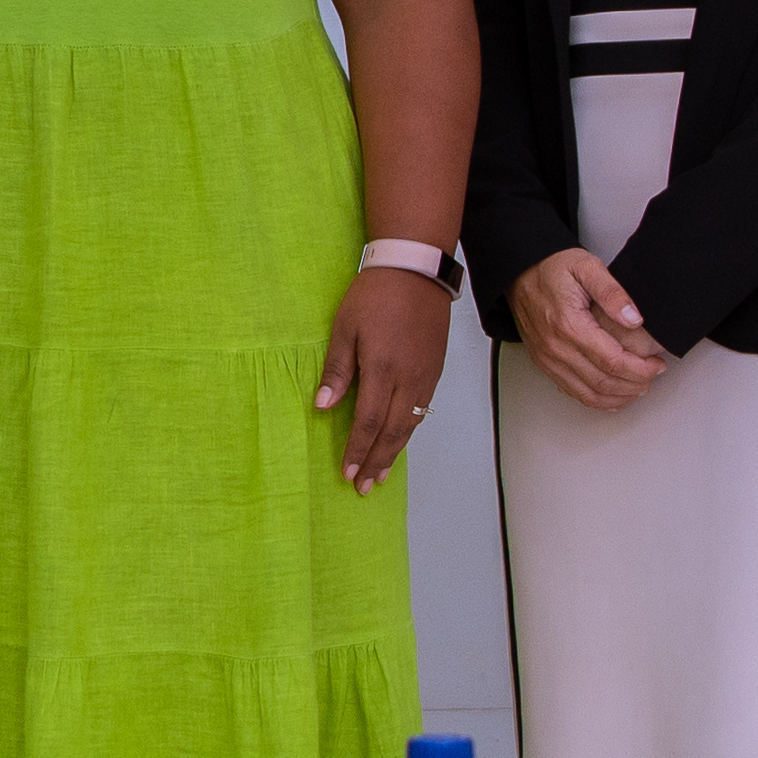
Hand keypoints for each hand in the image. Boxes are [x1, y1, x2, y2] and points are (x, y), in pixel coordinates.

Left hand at [315, 264, 454, 491]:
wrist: (416, 271)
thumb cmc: (375, 296)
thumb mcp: (345, 328)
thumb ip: (336, 370)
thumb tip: (323, 407)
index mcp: (383, 370)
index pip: (368, 422)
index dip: (357, 450)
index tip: (347, 472)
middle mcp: (409, 380)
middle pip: (393, 432)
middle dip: (376, 461)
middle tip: (362, 486)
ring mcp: (426, 377)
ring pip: (410, 425)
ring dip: (394, 452)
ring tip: (380, 475)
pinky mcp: (435, 371)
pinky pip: (421, 410)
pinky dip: (408, 431)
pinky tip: (398, 441)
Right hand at [515, 247, 667, 416]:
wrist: (518, 272)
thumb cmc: (551, 268)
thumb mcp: (587, 267)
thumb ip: (613, 292)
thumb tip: (635, 319)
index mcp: (569, 325)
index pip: (612, 361)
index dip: (640, 369)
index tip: (657, 365)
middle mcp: (556, 348)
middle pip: (603, 383)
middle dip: (635, 385)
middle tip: (654, 375)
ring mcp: (548, 359)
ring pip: (588, 394)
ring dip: (618, 397)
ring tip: (639, 388)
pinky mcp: (544, 364)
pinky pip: (572, 392)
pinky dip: (597, 400)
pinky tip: (613, 396)